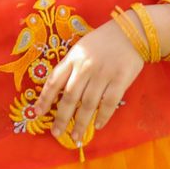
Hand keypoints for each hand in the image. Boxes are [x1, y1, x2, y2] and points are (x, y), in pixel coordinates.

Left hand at [32, 18, 145, 142]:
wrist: (132, 32)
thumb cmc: (103, 42)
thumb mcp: (81, 48)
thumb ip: (71, 67)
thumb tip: (59, 93)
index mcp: (73, 58)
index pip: (54, 81)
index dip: (45, 99)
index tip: (37, 113)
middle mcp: (86, 67)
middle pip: (70, 97)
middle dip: (62, 118)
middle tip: (56, 133)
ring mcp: (103, 74)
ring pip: (88, 103)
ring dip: (80, 122)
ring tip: (75, 136)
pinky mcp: (121, 79)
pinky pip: (109, 102)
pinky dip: (102, 116)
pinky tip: (97, 126)